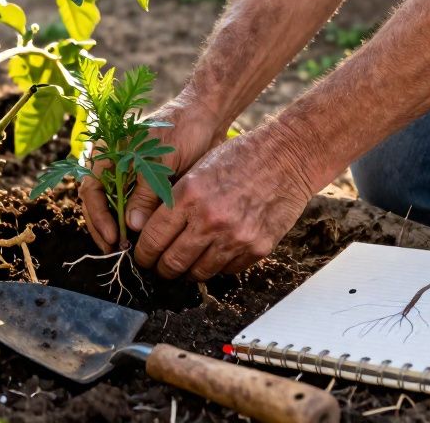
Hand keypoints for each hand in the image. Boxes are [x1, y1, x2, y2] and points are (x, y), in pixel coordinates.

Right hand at [80, 95, 223, 250]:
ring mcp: (128, 178)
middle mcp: (112, 167)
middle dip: (105, 229)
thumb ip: (145, 192)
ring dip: (119, 230)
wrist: (206, 118)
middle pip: (98, 204)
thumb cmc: (181, 131)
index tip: (113, 237)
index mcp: (107, 153)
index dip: (98, 216)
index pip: (91, 190)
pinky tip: (143, 241)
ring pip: (115, 210)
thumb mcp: (160, 160)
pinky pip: (134, 210)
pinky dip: (136, 226)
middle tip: (117, 252)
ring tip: (129, 251)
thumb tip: (131, 226)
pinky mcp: (145, 187)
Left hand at [133, 124, 316, 280]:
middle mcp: (210, 219)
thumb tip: (147, 227)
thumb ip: (173, 199)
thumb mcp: (197, 169)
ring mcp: (235, 237)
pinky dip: (218, 265)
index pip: (153, 238)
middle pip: (172, 262)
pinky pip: (228, 270)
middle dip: (161, 268)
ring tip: (187, 262)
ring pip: (199, 272)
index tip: (142, 256)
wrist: (287, 158)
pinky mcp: (257, 248)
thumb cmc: (240, 157)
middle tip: (160, 266)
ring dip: (189, 271)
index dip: (143, 253)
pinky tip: (216, 252)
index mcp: (189, 195)